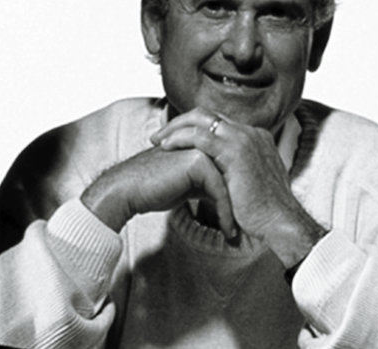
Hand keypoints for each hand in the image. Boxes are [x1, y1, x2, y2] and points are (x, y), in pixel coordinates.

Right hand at [81, 146, 237, 237]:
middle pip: (235, 175)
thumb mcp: (189, 185)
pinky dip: (225, 212)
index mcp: (205, 145)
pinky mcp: (198, 162)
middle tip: (250, 227)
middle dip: (242, 203)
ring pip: (230, 183)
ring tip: (237, 232)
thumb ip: (209, 182)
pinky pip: (219, 190)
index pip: (232, 170)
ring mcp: (203, 149)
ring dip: (235, 210)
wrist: (127, 190)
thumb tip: (229, 194)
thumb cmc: (155, 189)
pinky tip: (227, 230)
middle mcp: (207, 143)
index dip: (239, 195)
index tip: (245, 218)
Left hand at [153, 110, 324, 267]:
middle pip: (209, 115)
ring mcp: (245, 139)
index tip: (174, 140)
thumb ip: (234, 172)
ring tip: (157, 140)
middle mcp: (252, 133)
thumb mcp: (249, 184)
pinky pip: (200, 136)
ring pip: (201, 120)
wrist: (279, 223)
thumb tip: (217, 177)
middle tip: (159, 136)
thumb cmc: (264, 212)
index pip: (219, 123)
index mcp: (257, 139)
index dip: (194, 128)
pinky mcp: (235, 151)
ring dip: (175, 127)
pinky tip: (166, 147)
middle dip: (180, 122)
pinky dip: (180, 138)